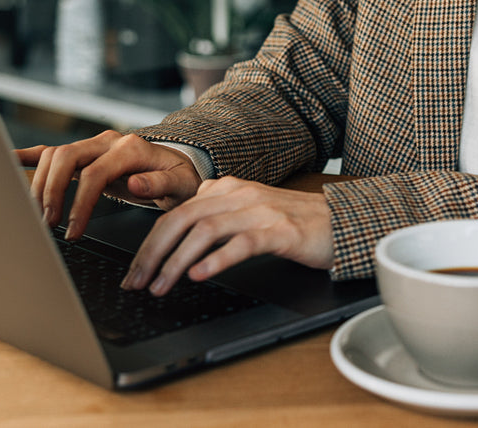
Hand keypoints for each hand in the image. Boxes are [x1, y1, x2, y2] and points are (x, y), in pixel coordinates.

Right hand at [15, 130, 201, 238]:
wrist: (179, 165)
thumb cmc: (180, 178)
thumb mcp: (181, 184)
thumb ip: (160, 183)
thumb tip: (135, 183)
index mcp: (131, 149)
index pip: (95, 173)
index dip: (80, 203)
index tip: (72, 231)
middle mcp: (108, 141)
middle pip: (66, 157)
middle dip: (52, 191)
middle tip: (48, 224)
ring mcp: (93, 145)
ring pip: (54, 155)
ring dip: (41, 184)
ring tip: (39, 215)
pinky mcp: (84, 154)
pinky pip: (50, 152)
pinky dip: (28, 156)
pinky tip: (7, 161)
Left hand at [120, 176, 332, 293]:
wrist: (341, 222)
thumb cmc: (296, 223)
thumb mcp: (250, 211)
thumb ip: (218, 213)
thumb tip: (182, 228)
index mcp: (228, 190)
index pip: (176, 213)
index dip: (149, 243)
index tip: (135, 272)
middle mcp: (240, 196)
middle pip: (182, 219)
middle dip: (152, 253)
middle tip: (136, 282)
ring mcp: (260, 212)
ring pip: (204, 231)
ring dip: (176, 261)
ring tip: (161, 286)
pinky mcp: (280, 231)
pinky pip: (241, 243)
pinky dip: (216, 260)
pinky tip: (200, 275)